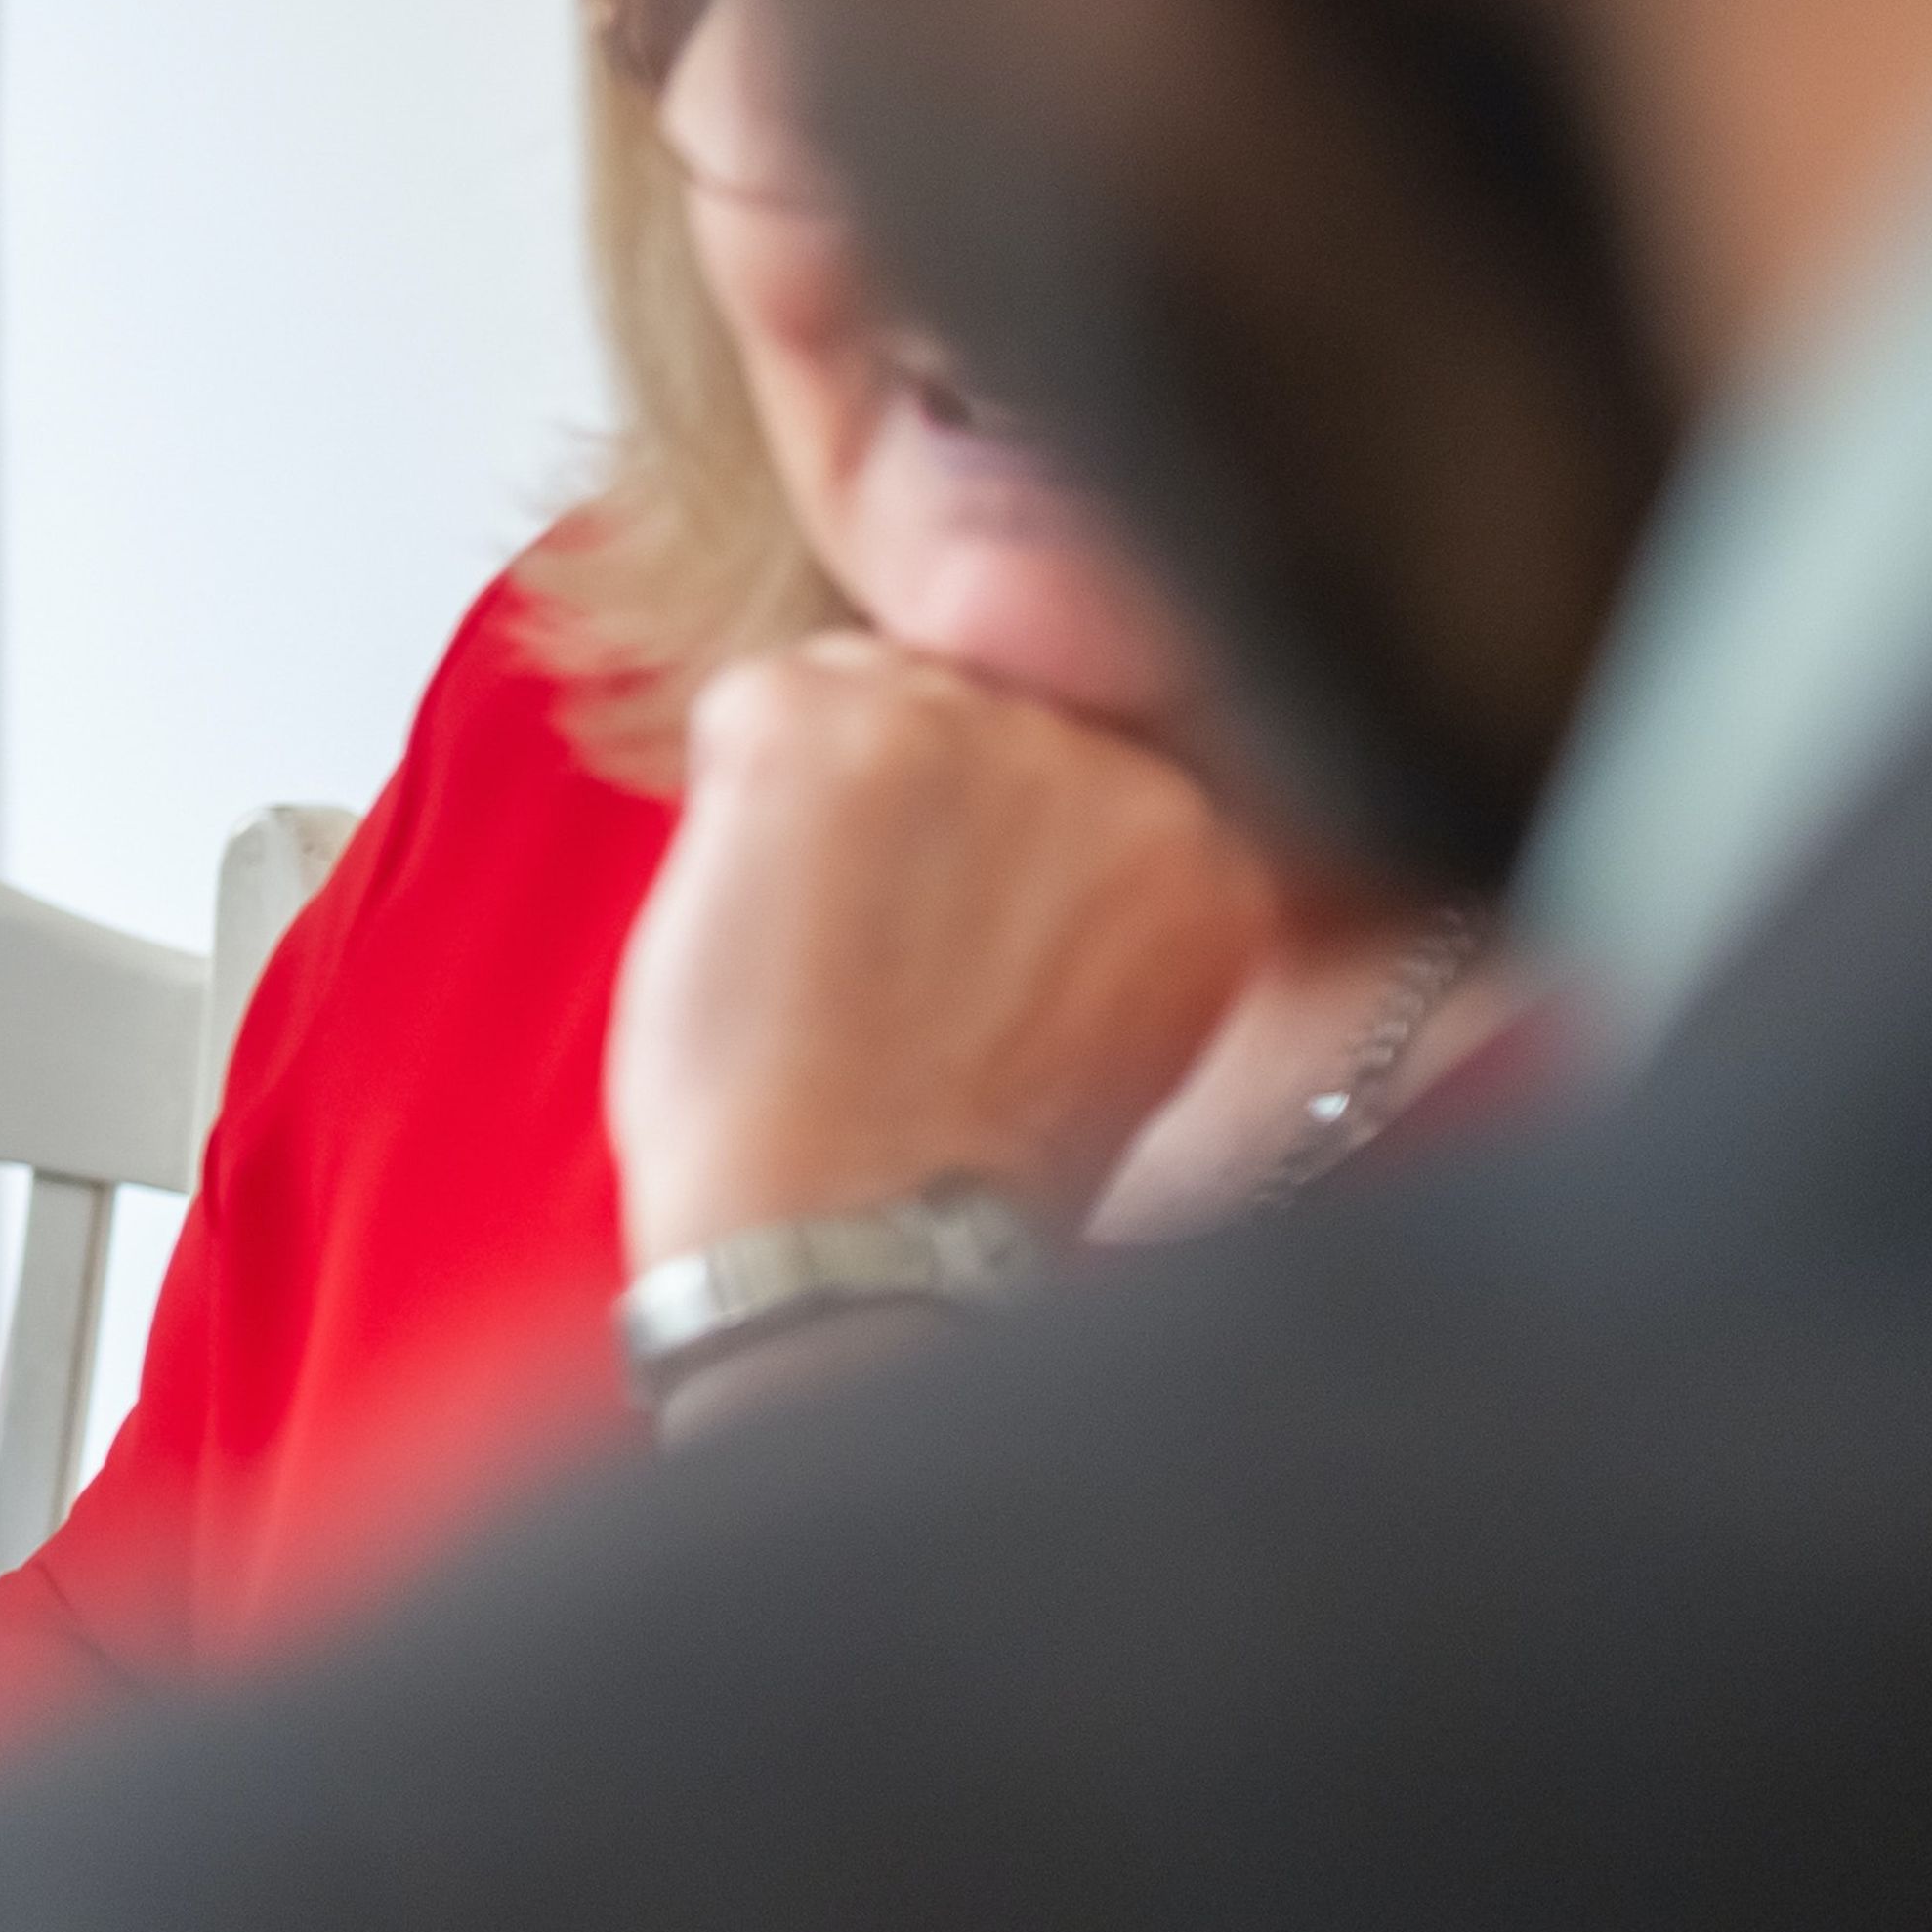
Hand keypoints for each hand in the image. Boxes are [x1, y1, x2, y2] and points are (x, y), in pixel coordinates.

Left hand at [609, 632, 1276, 1271]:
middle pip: (963, 694)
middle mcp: (1109, 756)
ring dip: (812, 796)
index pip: (1075, 740)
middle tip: (871, 956)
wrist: (851, 1247)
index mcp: (1207, 837)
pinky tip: (760, 921)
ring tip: (819, 953)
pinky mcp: (818, 731)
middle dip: (900, 802)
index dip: (979, 832)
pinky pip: (748, 699)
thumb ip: (1101, 882)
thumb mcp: (1114, 1012)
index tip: (952, 930)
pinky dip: (724, 797)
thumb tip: (1024, 789)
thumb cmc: (957, 1174)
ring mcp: (961, 730)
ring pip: (856, 684)